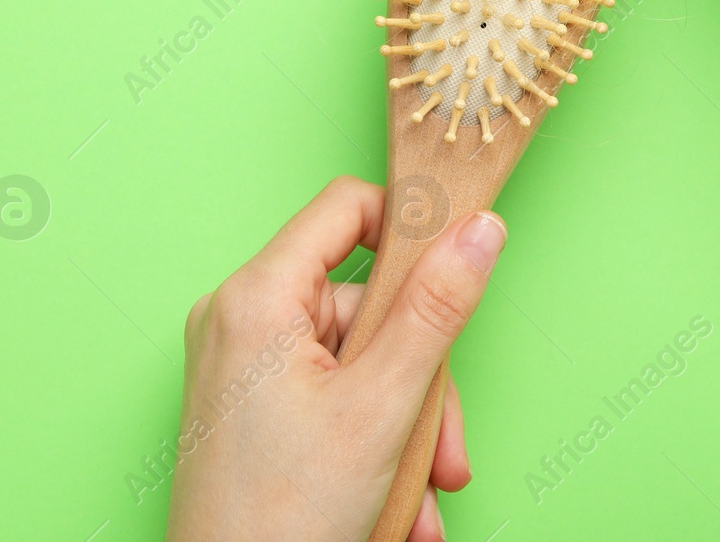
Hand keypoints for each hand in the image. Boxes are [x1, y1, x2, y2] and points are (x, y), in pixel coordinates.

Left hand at [167, 177, 507, 541]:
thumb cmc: (280, 520)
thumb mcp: (383, 405)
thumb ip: (436, 309)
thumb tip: (478, 231)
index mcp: (257, 298)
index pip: (347, 208)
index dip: (410, 231)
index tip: (457, 273)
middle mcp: (242, 321)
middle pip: (369, 305)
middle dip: (421, 380)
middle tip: (444, 449)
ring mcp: (245, 367)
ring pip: (364, 361)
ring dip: (408, 429)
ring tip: (419, 495)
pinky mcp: (254, 409)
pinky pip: (337, 397)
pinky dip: (376, 445)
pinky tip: (393, 506)